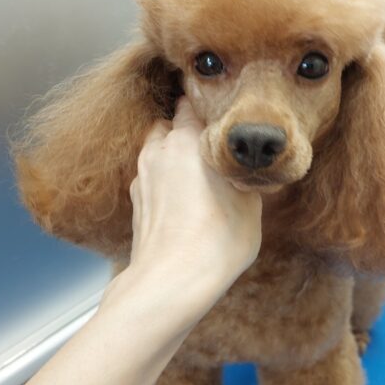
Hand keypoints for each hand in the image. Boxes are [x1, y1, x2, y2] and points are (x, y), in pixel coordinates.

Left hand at [128, 97, 261, 294]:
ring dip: (173, 158)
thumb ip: (244, 175)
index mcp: (189, 139)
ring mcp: (142, 175)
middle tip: (214, 153)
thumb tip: (245, 170)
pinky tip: (181, 205)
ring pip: (157, 151)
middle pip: (171, 125)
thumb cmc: (217, 239)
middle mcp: (159, 149)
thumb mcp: (250, 203)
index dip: (208, 111)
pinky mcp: (135, 201)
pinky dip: (163, 183)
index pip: (192, 105)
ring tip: (197, 180)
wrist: (173, 280)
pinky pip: (150, 179)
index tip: (223, 122)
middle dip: (189, 134)